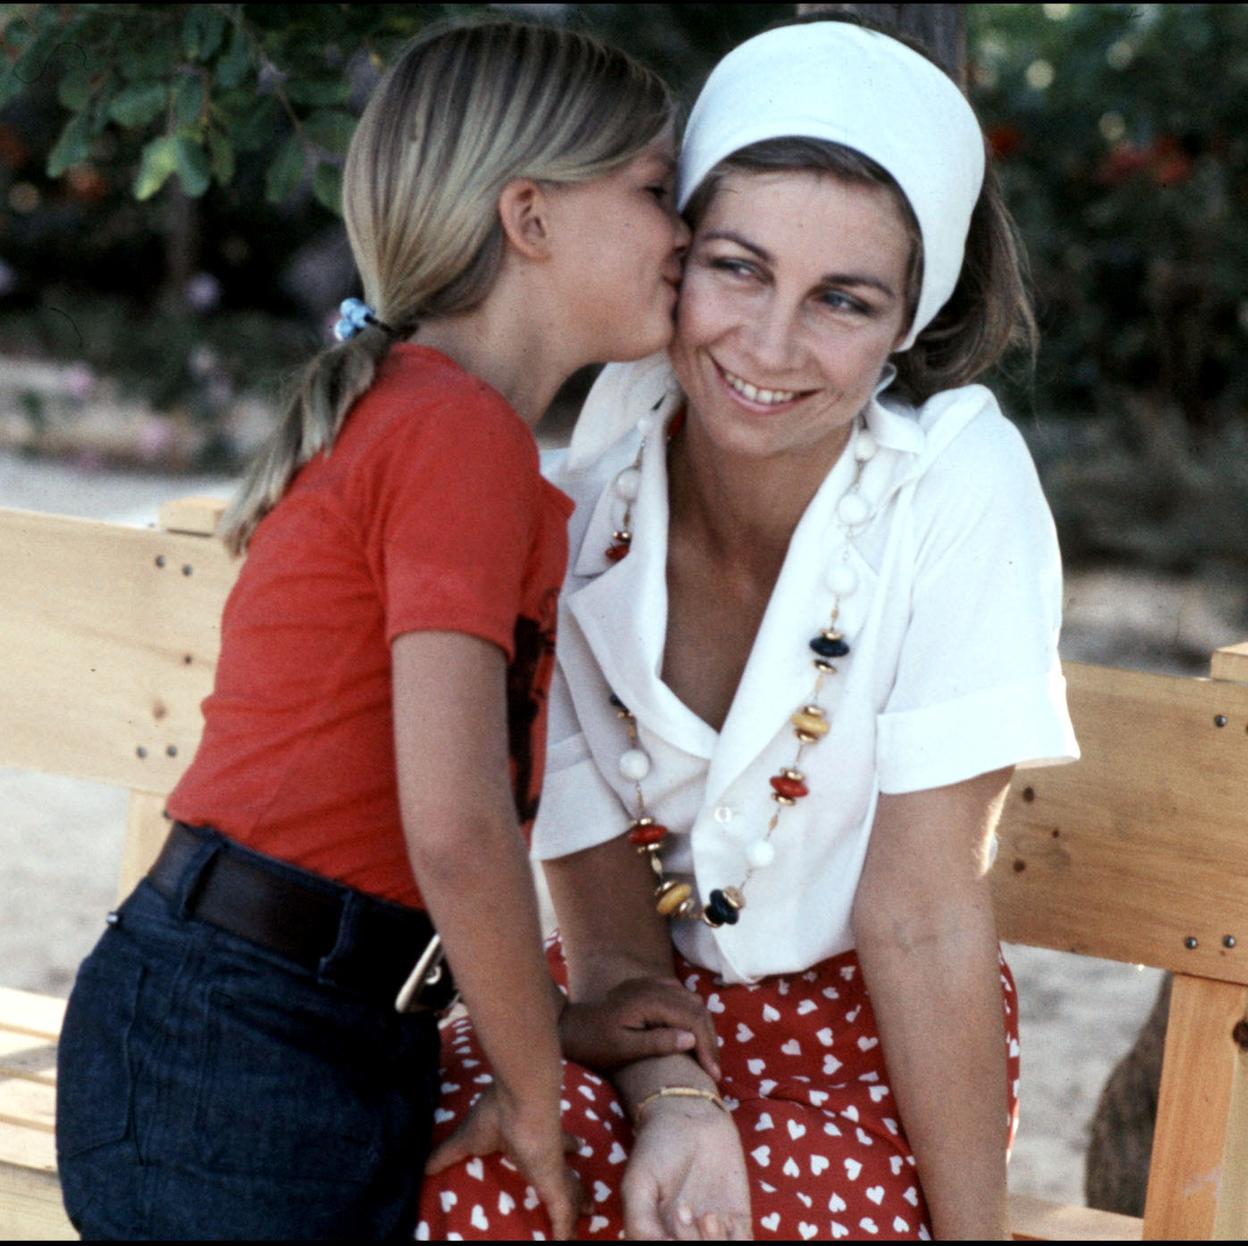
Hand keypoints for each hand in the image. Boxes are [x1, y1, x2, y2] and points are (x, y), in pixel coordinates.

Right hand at [426, 1086, 585, 1238]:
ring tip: (591, 1213)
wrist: (519, 1098)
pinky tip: (571, 1242)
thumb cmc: (495, 1112)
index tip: (575, 1148)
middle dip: (578, 1182)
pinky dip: (566, 1229)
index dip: (566, 1146)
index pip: (554, 1145)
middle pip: (568, 1171)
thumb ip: (449, 1153)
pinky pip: (563, 1212)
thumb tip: (424, 1166)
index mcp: (531, 1138)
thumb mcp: (467, 1137)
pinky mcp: (555, 1180)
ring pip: (572, 1191)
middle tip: (588, 1196)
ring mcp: (553, 1167)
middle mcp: (549, 1152)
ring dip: (580, 1203)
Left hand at [559, 977, 720, 1080]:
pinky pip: (680, 996)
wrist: (572, 1028)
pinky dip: (691, 1014)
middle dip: (709, 1037)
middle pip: (696, 1007)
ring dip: (702, 1026)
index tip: (712, 1073)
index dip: (706, 1045)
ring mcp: (651, 984)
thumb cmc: (595, 1044)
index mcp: (648, 1000)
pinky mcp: (648, 988)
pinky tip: (691, 1034)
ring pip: (691, 1000)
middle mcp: (653, 986)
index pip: (690, 1018)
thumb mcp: (623, 1050)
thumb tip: (691, 1038)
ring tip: (706, 1055)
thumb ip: (657, 1042)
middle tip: (714, 1068)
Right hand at [621, 1096, 751, 1239]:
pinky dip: (737, 1240)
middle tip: (683, 1210)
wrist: (690, 1116)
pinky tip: (725, 1216)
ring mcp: (712, 1234)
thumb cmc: (657, 1148)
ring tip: (708, 1216)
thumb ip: (640, 1224)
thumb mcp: (638, 1184)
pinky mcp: (737, 1220)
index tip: (671, 1230)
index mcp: (657, 1236)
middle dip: (691, 1243)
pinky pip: (745, 1245)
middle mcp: (685, 1238)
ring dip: (715, 1244)